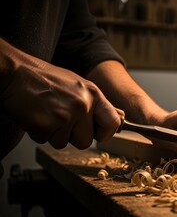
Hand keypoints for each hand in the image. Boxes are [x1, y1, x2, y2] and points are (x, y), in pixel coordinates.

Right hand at [0, 39, 120, 148]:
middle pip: (85, 141)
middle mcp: (82, 105)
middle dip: (72, 135)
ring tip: (48, 114)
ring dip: (54, 133)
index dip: (104, 133)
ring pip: (64, 143)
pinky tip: (37, 116)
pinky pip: (46, 141)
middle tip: (61, 117)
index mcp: (93, 94)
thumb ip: (99, 105)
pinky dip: (39, 132)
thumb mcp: (80, 86)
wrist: (17, 73)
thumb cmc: (47, 80)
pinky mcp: (45, 125)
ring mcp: (64, 116)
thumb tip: (119, 118)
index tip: (97, 133)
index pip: (112, 123)